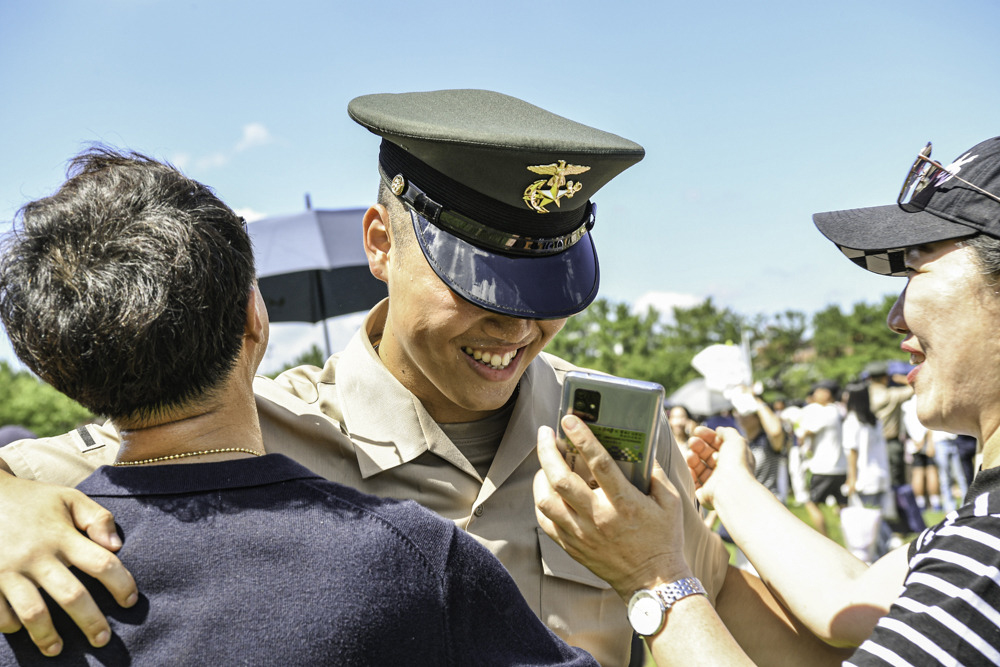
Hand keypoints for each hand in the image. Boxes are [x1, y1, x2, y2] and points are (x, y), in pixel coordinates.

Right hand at [0, 473, 136, 655]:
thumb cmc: (32, 500)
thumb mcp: (68, 498)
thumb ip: (97, 518)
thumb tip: (117, 546)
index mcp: (62, 535)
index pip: (101, 563)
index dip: (121, 584)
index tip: (130, 601)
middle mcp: (37, 556)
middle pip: (71, 596)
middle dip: (91, 621)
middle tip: (103, 640)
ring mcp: (8, 570)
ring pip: (33, 612)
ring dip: (47, 636)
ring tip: (57, 650)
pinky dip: (10, 624)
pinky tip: (21, 628)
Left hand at [533, 415, 690, 599]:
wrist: (654, 583)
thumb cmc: (664, 538)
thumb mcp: (671, 502)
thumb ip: (655, 473)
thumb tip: (641, 448)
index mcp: (625, 503)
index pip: (599, 463)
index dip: (582, 438)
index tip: (568, 419)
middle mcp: (599, 518)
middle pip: (561, 480)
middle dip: (548, 451)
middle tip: (545, 433)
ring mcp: (582, 534)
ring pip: (546, 500)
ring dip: (540, 475)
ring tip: (545, 460)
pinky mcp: (572, 547)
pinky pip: (546, 521)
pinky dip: (541, 501)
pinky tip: (546, 489)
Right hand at [686, 426, 755, 509]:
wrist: (731, 488)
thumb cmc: (736, 464)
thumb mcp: (736, 441)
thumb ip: (727, 432)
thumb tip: (719, 430)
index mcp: (734, 458)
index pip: (718, 445)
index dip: (708, 436)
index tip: (697, 431)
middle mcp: (725, 470)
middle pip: (707, 454)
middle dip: (698, 446)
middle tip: (692, 442)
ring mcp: (715, 482)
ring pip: (699, 467)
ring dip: (693, 458)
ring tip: (690, 455)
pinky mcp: (706, 493)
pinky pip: (694, 481)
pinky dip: (690, 473)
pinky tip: (691, 468)